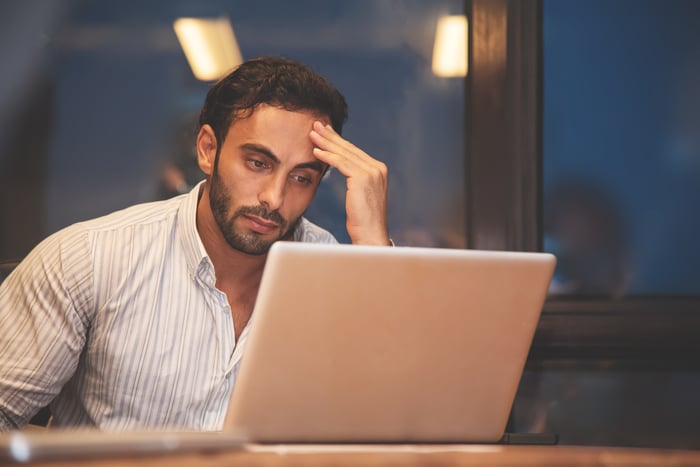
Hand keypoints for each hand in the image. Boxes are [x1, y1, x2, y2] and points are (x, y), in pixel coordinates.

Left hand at [309, 121, 390, 245]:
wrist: (371, 236)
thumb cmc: (363, 222)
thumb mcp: (360, 195)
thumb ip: (355, 180)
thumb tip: (343, 168)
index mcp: (378, 170)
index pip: (354, 151)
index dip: (338, 141)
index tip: (324, 133)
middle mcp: (377, 168)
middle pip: (348, 148)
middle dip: (330, 136)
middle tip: (316, 125)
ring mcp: (372, 172)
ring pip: (343, 153)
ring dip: (325, 143)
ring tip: (311, 134)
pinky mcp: (363, 178)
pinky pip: (341, 163)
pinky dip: (327, 156)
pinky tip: (316, 151)